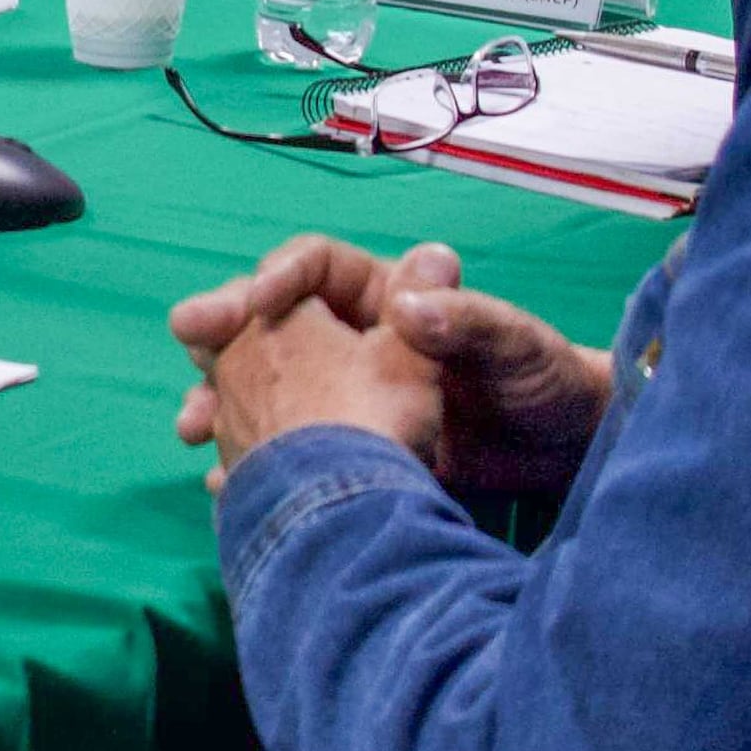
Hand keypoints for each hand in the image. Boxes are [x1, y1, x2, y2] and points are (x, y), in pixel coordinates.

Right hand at [171, 232, 606, 495]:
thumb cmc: (540, 376)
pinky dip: (249, 464)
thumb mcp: (512, 342)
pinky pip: (282, 448)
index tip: (258, 298)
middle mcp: (353, 337)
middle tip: (190, 337)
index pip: (316, 267)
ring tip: (192, 426)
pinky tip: (222, 483)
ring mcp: (343, 393)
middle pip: (270, 321)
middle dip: (224, 328)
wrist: (560, 448)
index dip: (282, 274)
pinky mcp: (345, 447)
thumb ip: (468, 321)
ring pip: (263, 386)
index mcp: (386, 296)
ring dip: (220, 401)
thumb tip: (411, 308)